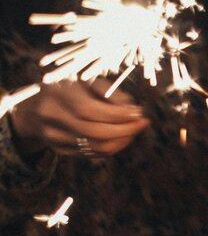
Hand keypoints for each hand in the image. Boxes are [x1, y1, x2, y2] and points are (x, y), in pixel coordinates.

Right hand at [10, 80, 148, 157]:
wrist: (37, 108)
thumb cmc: (71, 90)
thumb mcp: (87, 82)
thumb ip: (110, 92)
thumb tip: (134, 111)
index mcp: (57, 94)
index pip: (89, 110)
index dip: (117, 114)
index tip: (138, 112)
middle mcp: (52, 117)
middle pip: (94, 132)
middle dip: (125, 130)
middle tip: (142, 123)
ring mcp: (54, 137)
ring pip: (97, 147)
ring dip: (123, 140)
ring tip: (134, 129)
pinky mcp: (60, 150)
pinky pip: (94, 153)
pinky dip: (114, 146)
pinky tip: (122, 136)